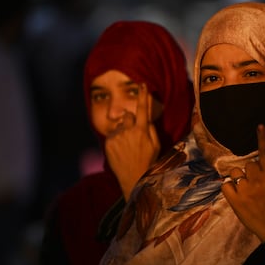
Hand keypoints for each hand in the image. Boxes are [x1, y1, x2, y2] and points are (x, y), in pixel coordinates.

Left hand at [105, 84, 159, 200]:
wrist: (133, 179)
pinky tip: (121, 150)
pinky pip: (112, 134)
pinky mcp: (108, 143)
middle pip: (128, 115)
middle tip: (134, 136)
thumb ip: (151, 129)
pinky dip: (116, 139)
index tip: (142, 85)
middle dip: (130, 121)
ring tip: (127, 148)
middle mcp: (128, 131)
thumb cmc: (148, 162)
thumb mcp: (156, 146)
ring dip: (123, 131)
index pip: (143, 109)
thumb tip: (146, 119)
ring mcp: (117, 137)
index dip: (143, 95)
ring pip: (119, 125)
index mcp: (142, 131)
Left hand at [221, 124, 264, 241]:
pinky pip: (225, 185)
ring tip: (246, 191)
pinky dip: (229, 188)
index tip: (259, 126)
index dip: (263, 139)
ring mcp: (245, 190)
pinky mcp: (235, 200)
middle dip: (250, 172)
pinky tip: (236, 194)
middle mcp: (258, 180)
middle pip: (248, 165)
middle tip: (255, 184)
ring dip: (239, 179)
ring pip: (235, 173)